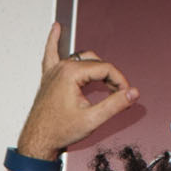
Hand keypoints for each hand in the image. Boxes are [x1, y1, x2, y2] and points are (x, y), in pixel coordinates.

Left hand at [14, 23, 139, 161]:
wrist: (37, 141)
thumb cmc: (58, 131)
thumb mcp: (92, 119)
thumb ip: (115, 104)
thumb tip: (132, 93)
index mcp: (71, 74)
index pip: (105, 68)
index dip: (120, 81)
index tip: (126, 94)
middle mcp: (61, 67)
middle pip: (96, 62)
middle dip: (110, 77)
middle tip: (118, 94)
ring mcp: (53, 71)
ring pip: (82, 58)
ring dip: (96, 66)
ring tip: (108, 80)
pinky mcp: (49, 77)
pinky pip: (51, 53)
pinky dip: (54, 41)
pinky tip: (56, 28)